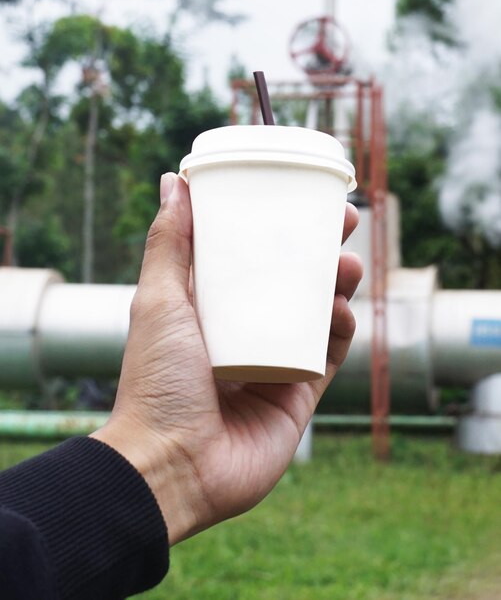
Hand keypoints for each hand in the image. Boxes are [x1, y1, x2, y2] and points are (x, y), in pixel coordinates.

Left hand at [91, 173, 361, 544]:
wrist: (172, 465)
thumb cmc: (157, 382)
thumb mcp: (159, 300)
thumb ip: (169, 242)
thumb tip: (174, 181)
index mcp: (209, 308)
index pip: (249, 256)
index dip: (275, 226)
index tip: (298, 196)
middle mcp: (243, 332)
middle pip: (290, 281)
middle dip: (318, 249)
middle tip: (342, 221)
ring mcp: (272, 363)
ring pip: (315, 314)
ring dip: (337, 285)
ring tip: (348, 263)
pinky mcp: (296, 395)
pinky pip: (327, 356)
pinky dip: (340, 331)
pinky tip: (343, 311)